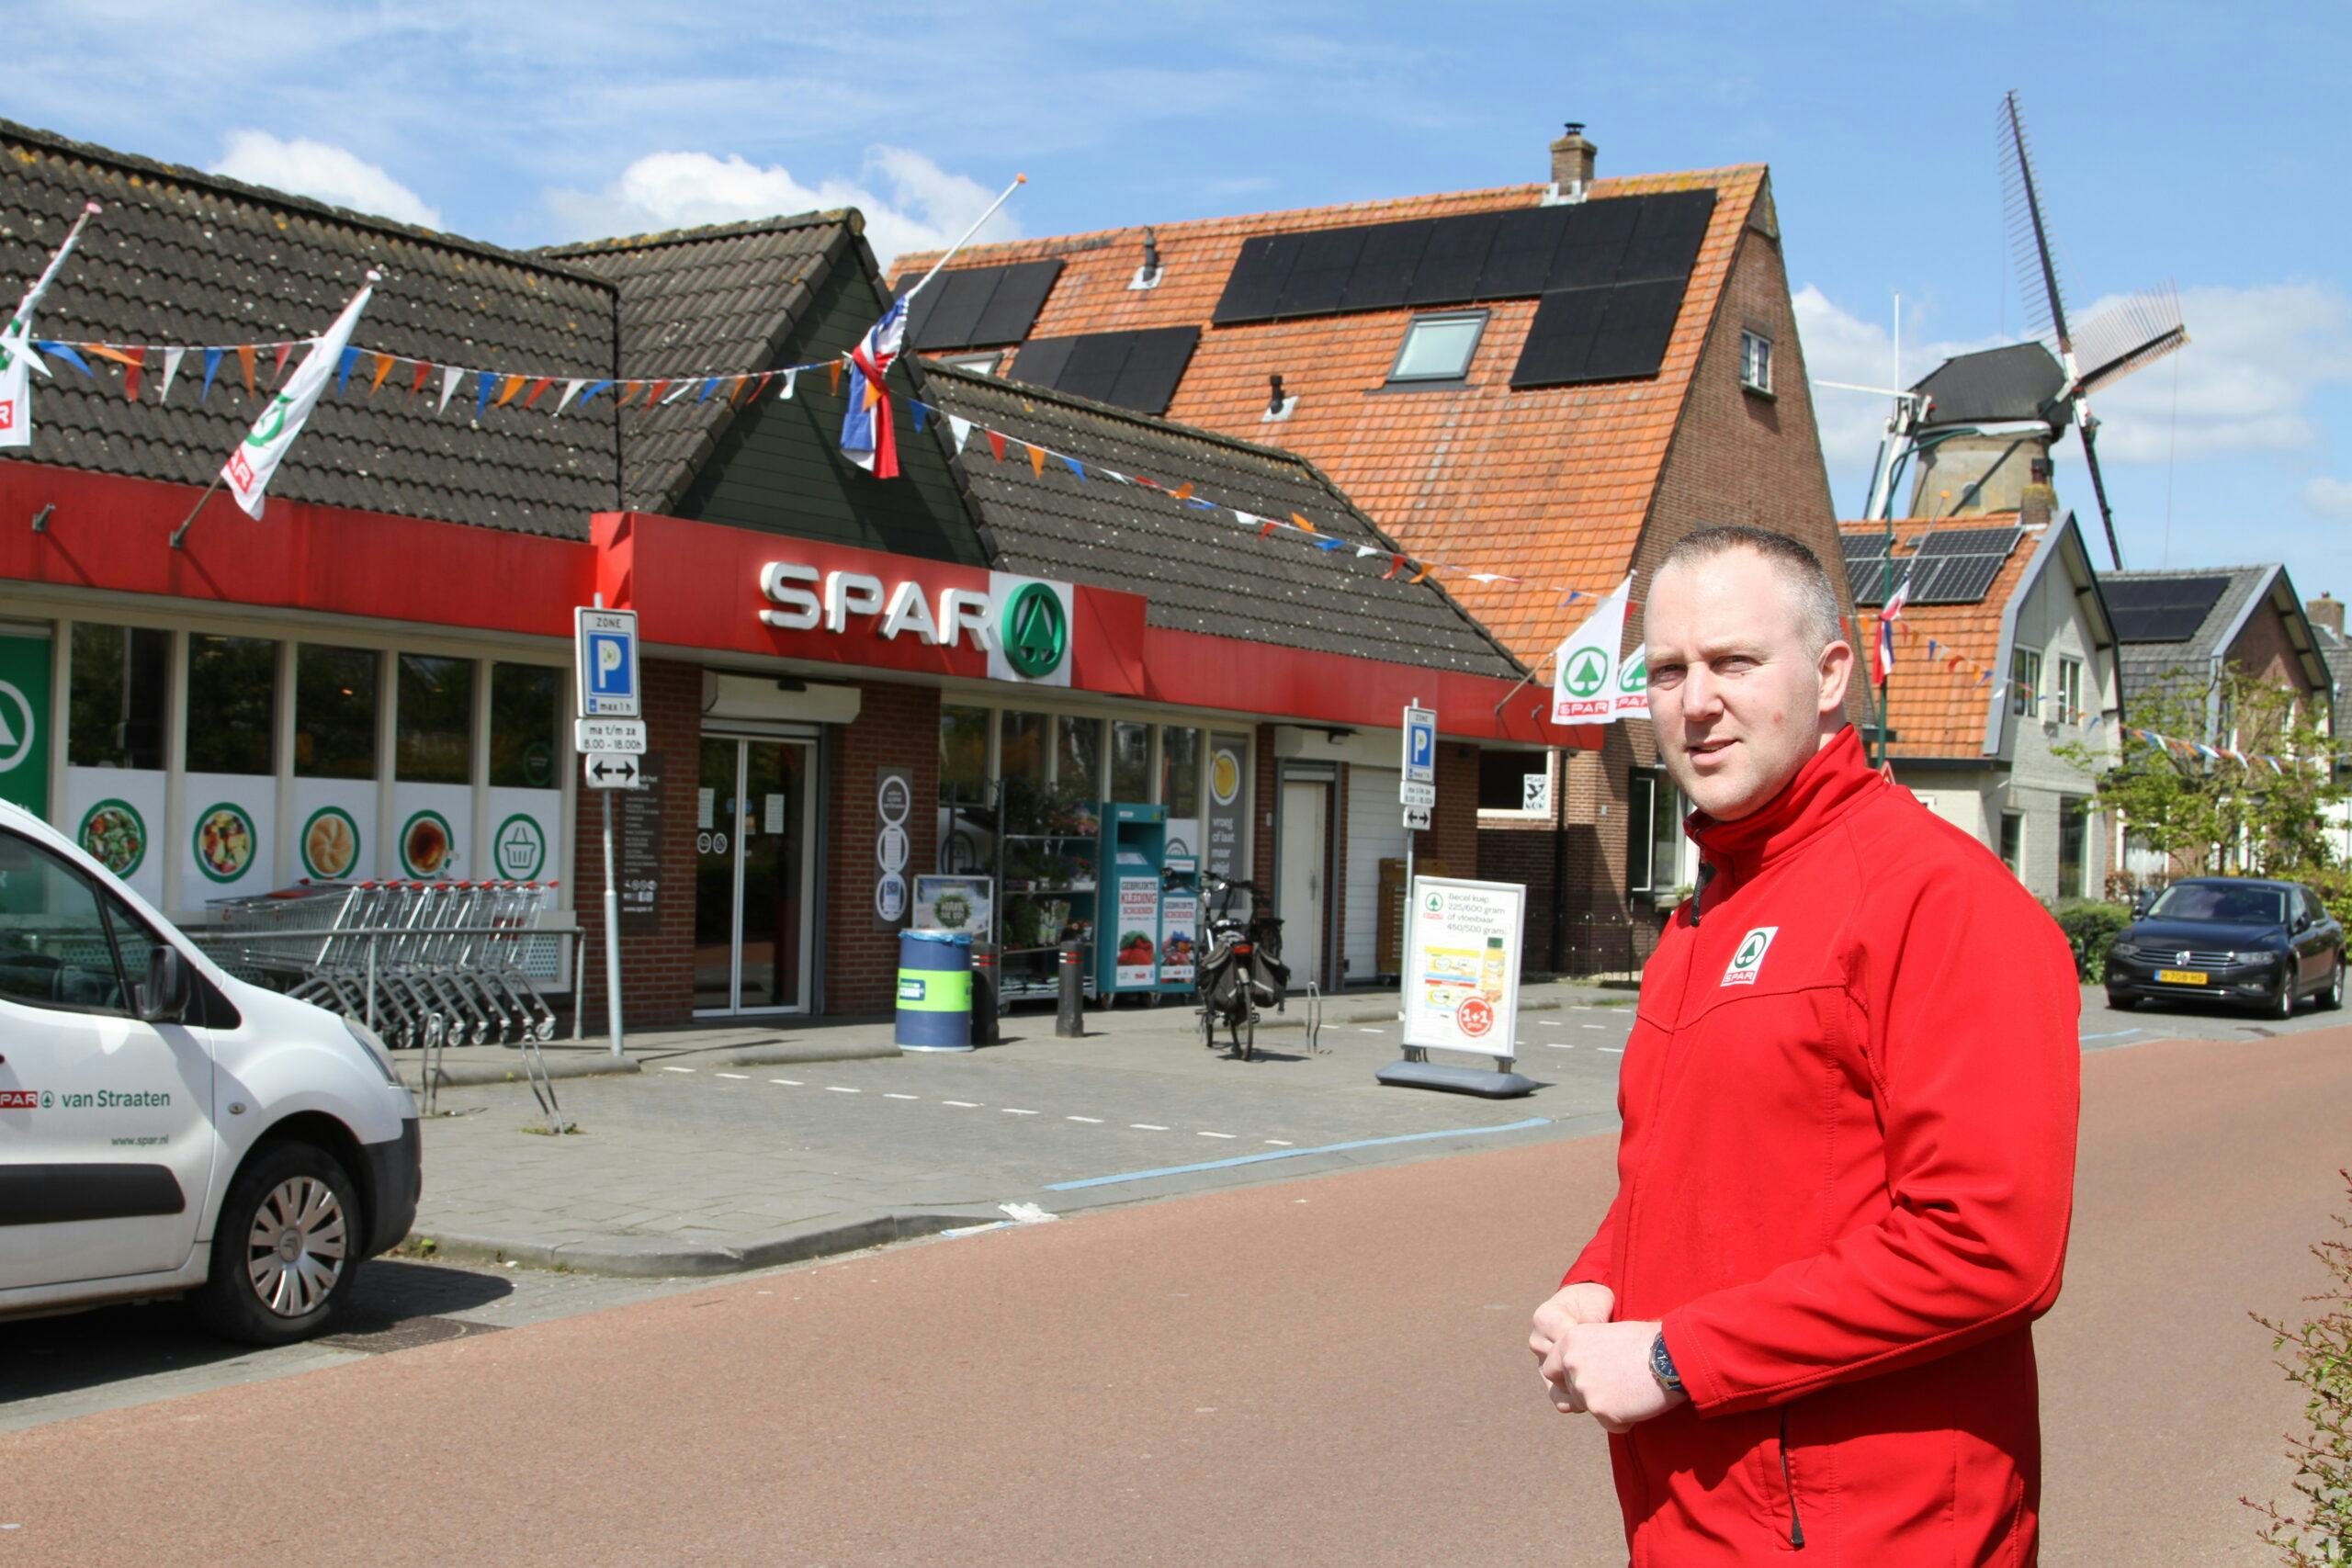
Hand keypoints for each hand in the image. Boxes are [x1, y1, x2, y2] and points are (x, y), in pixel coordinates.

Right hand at [1530, 1282, 1613, 1412]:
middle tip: (1609, 1376)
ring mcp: (1542, 1362)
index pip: (1565, 1341)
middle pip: (1560, 1366)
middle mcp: (1538, 1341)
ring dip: (1581, 1389)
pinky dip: (1577, 1402)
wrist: (1585, 1311)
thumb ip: (1593, 1314)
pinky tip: (1595, 1399)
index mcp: (1545, 1318)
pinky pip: (1559, 1397)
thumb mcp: (1597, 1301)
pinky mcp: (1550, 1379)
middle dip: (1585, 1373)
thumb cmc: (1593, 1303)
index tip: (1610, 1354)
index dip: (1589, 1351)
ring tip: (1603, 1389)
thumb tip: (1589, 1327)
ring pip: (1559, 1385)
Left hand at [1549, 1320, 1683, 1431]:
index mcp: (1569, 1341)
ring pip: (1590, 1408)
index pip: (1551, 1369)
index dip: (1568, 1378)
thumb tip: (1580, 1368)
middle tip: (1618, 1387)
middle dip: (1591, 1394)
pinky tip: (1640, 1403)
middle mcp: (1570, 1363)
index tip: (1588, 1380)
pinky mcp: (1600, 1410)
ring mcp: (1584, 1388)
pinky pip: (1610, 1424)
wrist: (1670, 1356)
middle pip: (1571, 1392)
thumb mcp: (1607, 1333)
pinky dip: (1625, 1420)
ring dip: (1609, 1407)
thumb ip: (1587, 1352)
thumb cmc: (1647, 1342)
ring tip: (1634, 1391)